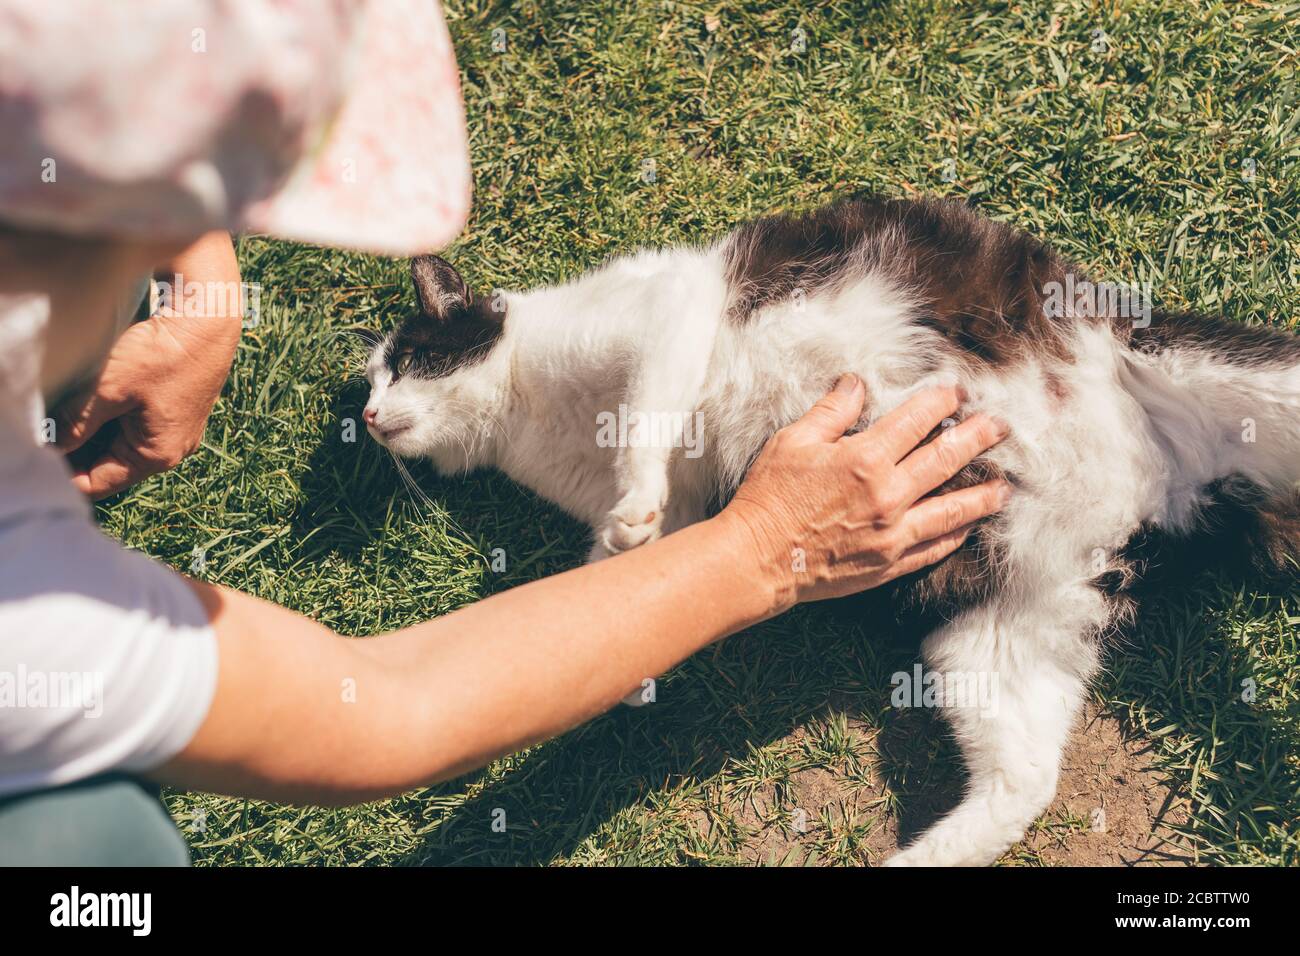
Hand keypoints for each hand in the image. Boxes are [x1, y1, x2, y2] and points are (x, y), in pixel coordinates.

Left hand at [52, 231, 241, 497]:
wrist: (207, 320)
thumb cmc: (163, 355)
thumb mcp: (108, 389)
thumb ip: (76, 423)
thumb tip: (52, 445)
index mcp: (156, 455)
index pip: (98, 483)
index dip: (63, 475)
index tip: (37, 457)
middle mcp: (172, 450)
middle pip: (111, 465)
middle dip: (77, 452)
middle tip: (44, 432)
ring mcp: (179, 430)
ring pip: (123, 442)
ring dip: (95, 432)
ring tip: (66, 412)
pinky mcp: (179, 409)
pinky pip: (138, 424)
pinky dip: (113, 417)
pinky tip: (97, 398)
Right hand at [723, 374, 1010, 609]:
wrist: (757, 559)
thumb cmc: (769, 497)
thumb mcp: (793, 442)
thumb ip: (830, 412)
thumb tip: (855, 384)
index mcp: (864, 459)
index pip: (916, 422)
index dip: (941, 402)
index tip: (957, 392)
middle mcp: (887, 495)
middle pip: (945, 460)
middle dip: (977, 439)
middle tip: (1001, 427)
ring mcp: (892, 533)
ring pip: (952, 510)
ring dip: (982, 495)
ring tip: (1004, 487)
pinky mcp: (889, 563)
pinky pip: (934, 548)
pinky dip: (956, 534)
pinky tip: (968, 526)